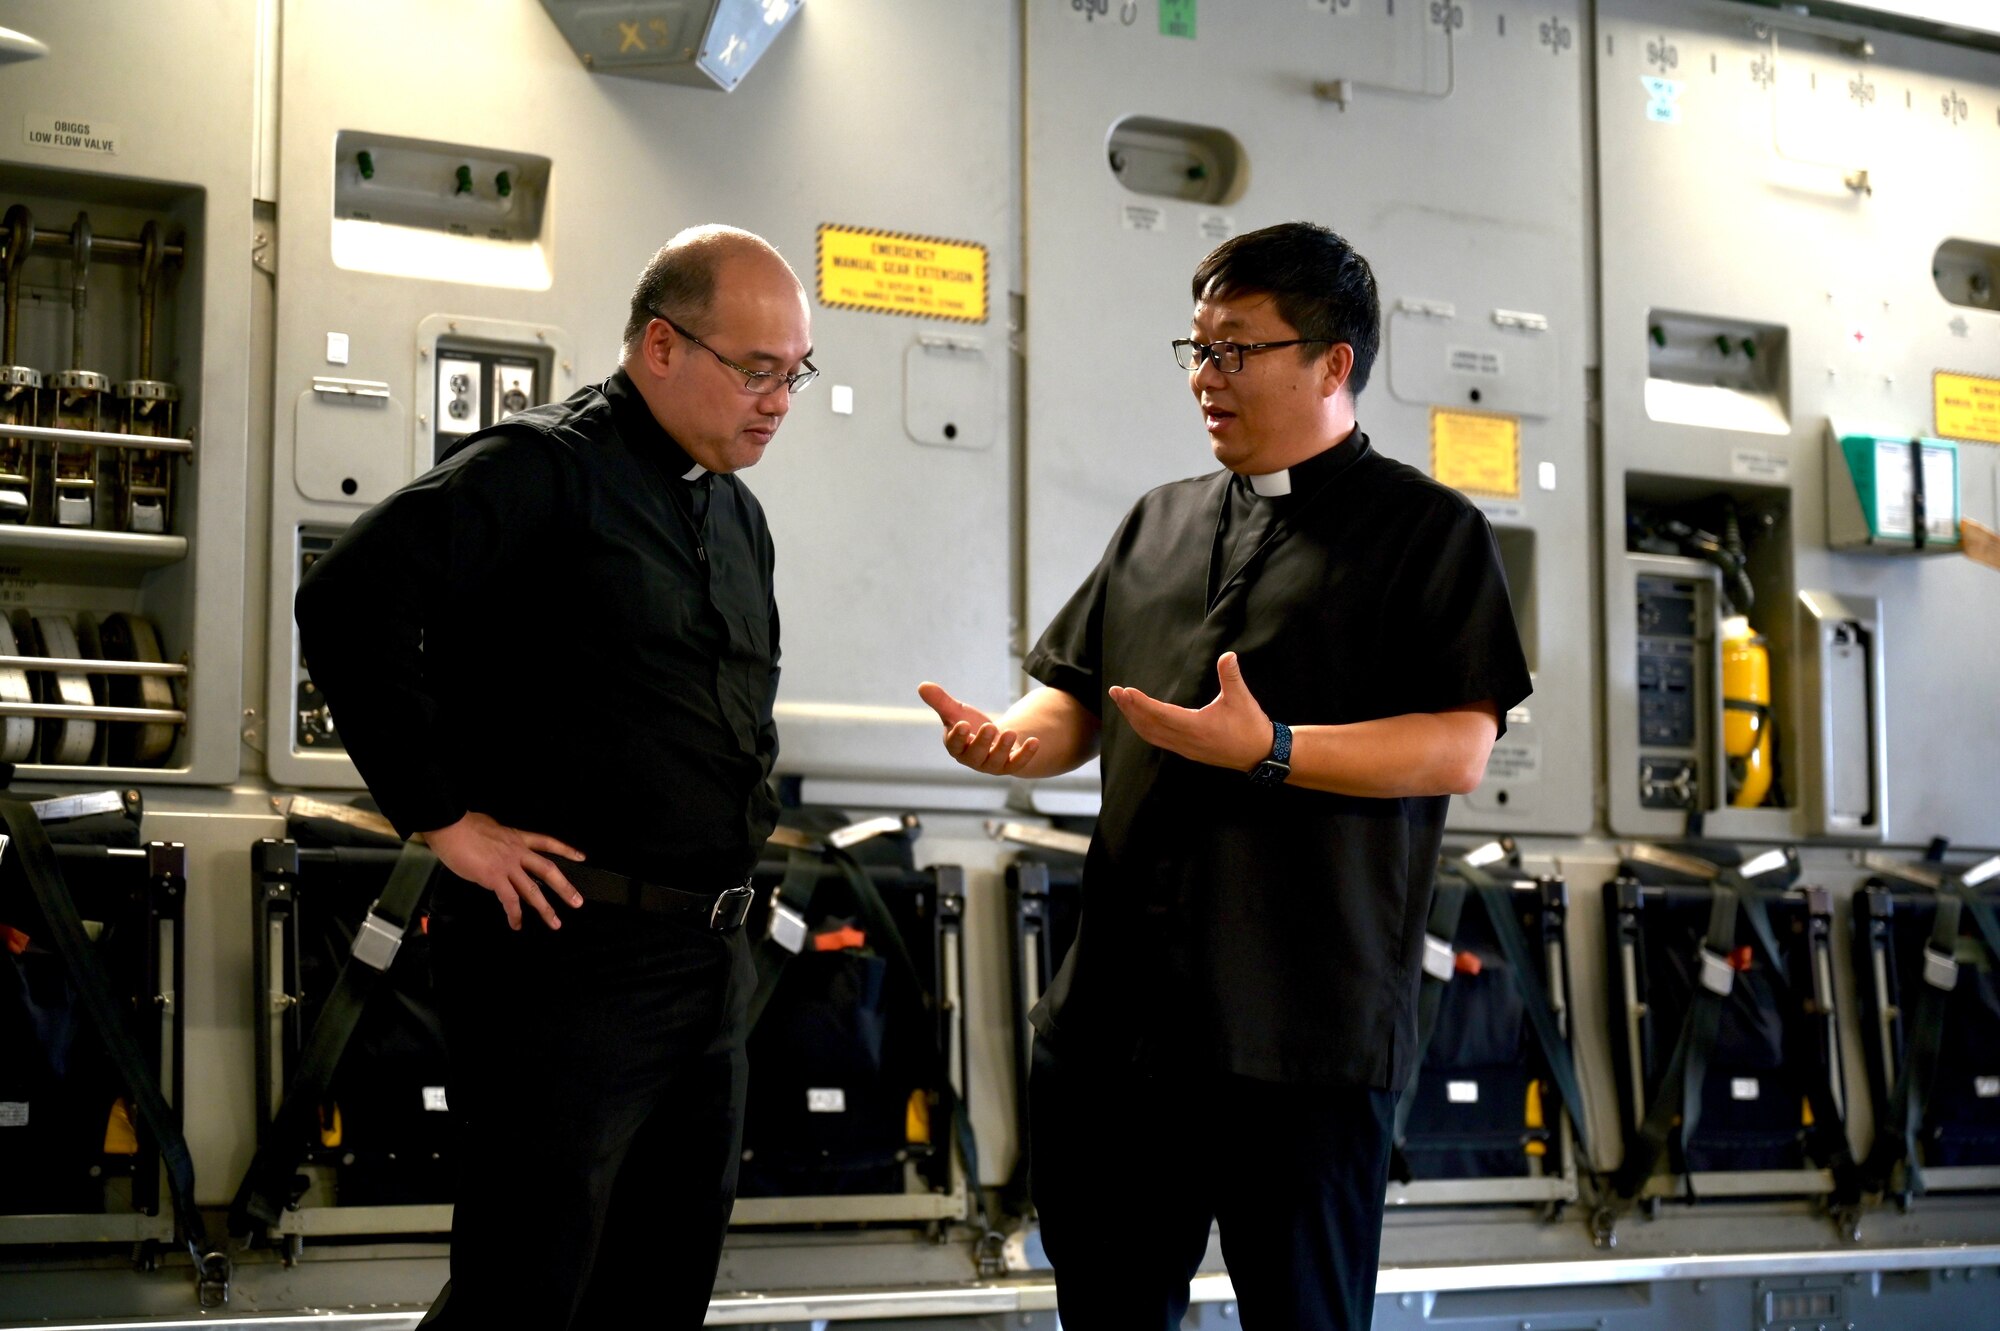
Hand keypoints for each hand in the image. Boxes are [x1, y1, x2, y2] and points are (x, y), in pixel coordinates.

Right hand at [424, 811, 584, 930]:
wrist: (450, 825)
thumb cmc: (464, 824)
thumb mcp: (491, 827)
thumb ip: (500, 839)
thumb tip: (499, 843)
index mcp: (517, 838)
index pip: (547, 842)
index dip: (565, 850)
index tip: (580, 857)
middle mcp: (517, 851)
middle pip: (548, 870)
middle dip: (564, 887)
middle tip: (577, 902)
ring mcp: (507, 865)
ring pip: (533, 890)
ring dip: (545, 908)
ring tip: (555, 922)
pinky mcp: (494, 877)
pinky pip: (509, 900)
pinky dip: (515, 914)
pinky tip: (517, 924)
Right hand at [919, 681, 1041, 774]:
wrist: (992, 738)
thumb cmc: (970, 725)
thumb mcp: (957, 711)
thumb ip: (941, 701)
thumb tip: (922, 685)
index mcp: (957, 747)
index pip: (954, 746)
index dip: (958, 737)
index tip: (963, 724)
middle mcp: (972, 759)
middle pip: (975, 755)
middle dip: (983, 742)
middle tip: (990, 726)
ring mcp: (991, 765)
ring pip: (996, 761)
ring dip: (1003, 748)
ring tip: (1010, 731)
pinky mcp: (1009, 765)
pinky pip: (1017, 763)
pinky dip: (1026, 754)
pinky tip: (1035, 741)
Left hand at [1108, 652, 1272, 771]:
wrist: (1260, 754)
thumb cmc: (1251, 726)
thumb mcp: (1242, 699)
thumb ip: (1231, 676)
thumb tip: (1228, 655)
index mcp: (1196, 727)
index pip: (1160, 714)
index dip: (1140, 703)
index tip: (1124, 691)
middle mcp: (1186, 741)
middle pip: (1148, 726)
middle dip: (1129, 709)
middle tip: (1114, 692)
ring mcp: (1185, 748)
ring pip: (1151, 735)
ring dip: (1135, 719)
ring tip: (1122, 703)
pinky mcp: (1188, 751)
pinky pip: (1158, 741)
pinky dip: (1145, 729)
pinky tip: (1140, 719)